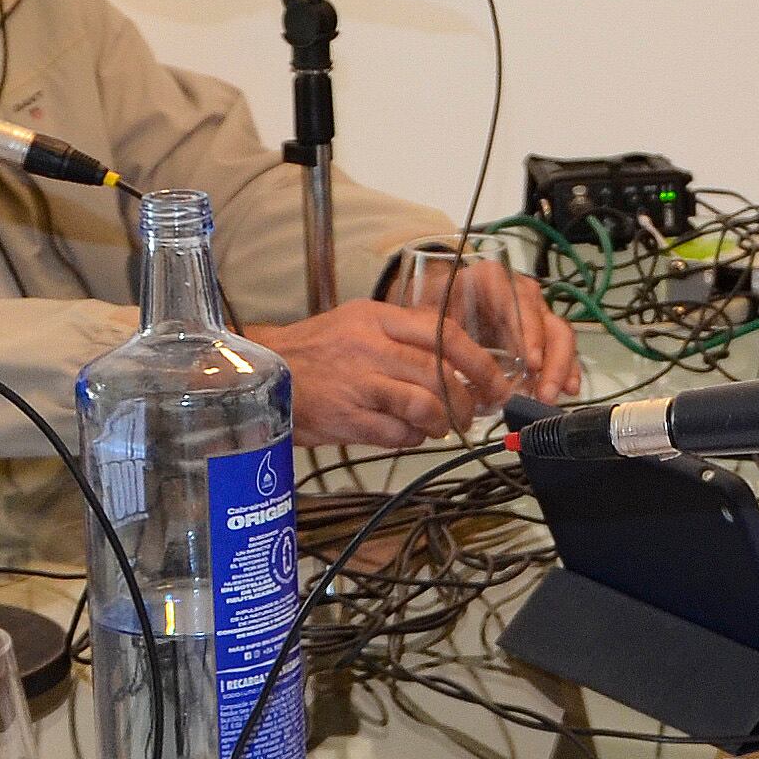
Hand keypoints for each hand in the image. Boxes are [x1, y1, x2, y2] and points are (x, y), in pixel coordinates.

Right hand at [259, 296, 525, 448]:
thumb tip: (455, 359)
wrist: (262, 372)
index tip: (496, 383)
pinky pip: (397, 435)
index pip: (444, 334)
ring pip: (424, 406)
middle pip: (440, 374)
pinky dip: (412, 440)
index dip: (479, 362)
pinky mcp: (346, 418)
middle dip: (465, 400)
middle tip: (471, 413)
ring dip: (441, 423)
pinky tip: (409, 435)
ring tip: (440, 427)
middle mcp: (370, 347)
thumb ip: (403, 335)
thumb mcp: (358, 323)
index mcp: (378, 318)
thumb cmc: (315, 351)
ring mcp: (358, 383)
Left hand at [432, 256, 579, 403]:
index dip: (529, 334)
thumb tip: (463, 375)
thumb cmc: (429, 306)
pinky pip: (557, 349)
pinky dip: (564, 369)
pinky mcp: (536, 334)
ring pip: (558, 336)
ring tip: (551, 396)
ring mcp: (532, 313)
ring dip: (560, 368)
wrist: (431, 302)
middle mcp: (520, 292)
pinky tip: (568, 389)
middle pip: (547, 321)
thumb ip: (444, 338)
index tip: (531, 364)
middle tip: (544, 392)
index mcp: (492, 279)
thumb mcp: (427, 314)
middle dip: (552, 359)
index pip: (520, 302)